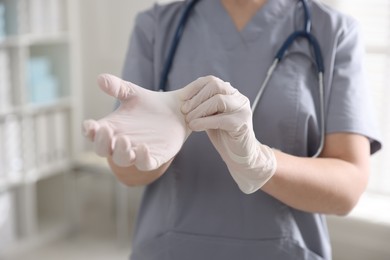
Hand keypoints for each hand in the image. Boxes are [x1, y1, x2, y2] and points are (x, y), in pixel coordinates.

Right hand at [83, 74, 190, 170]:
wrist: (177, 110)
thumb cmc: (150, 104)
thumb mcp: (132, 93)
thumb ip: (117, 87)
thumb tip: (100, 78)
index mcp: (112, 127)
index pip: (93, 134)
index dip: (89, 131)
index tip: (90, 124)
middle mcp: (121, 143)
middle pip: (103, 150)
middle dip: (101, 142)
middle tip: (104, 131)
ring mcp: (137, 152)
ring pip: (123, 160)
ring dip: (120, 152)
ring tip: (124, 139)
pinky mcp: (155, 157)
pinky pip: (146, 164)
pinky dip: (142, 159)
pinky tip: (143, 147)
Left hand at [180, 76, 275, 193]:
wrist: (238, 155)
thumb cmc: (222, 135)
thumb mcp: (210, 116)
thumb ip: (202, 105)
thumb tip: (182, 98)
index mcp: (231, 93)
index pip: (212, 81)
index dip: (195, 87)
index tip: (181, 97)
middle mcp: (239, 98)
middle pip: (216, 86)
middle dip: (197, 98)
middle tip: (184, 110)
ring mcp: (242, 110)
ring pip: (219, 100)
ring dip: (199, 110)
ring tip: (189, 120)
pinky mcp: (242, 124)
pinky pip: (221, 119)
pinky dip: (204, 122)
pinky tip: (195, 126)